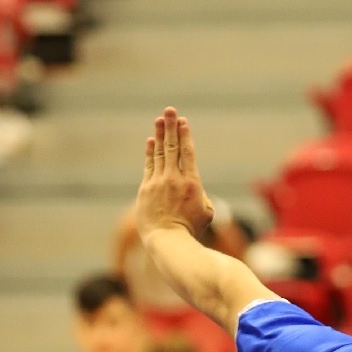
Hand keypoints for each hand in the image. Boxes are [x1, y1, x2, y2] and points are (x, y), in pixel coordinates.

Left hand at [136, 109, 213, 244]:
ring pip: (159, 153)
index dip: (185, 136)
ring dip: (160, 135)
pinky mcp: (146, 189)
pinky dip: (150, 152)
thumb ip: (202, 195)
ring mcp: (158, 183)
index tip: (184, 122)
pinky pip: (149, 166)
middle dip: (171, 127)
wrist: (168, 241)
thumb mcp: (206, 212)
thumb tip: (195, 190)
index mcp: (192, 183)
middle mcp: (174, 178)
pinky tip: (151, 142)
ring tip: (160, 119)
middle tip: (170, 110)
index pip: (188, 153)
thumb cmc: (191, 230)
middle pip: (172, 147)